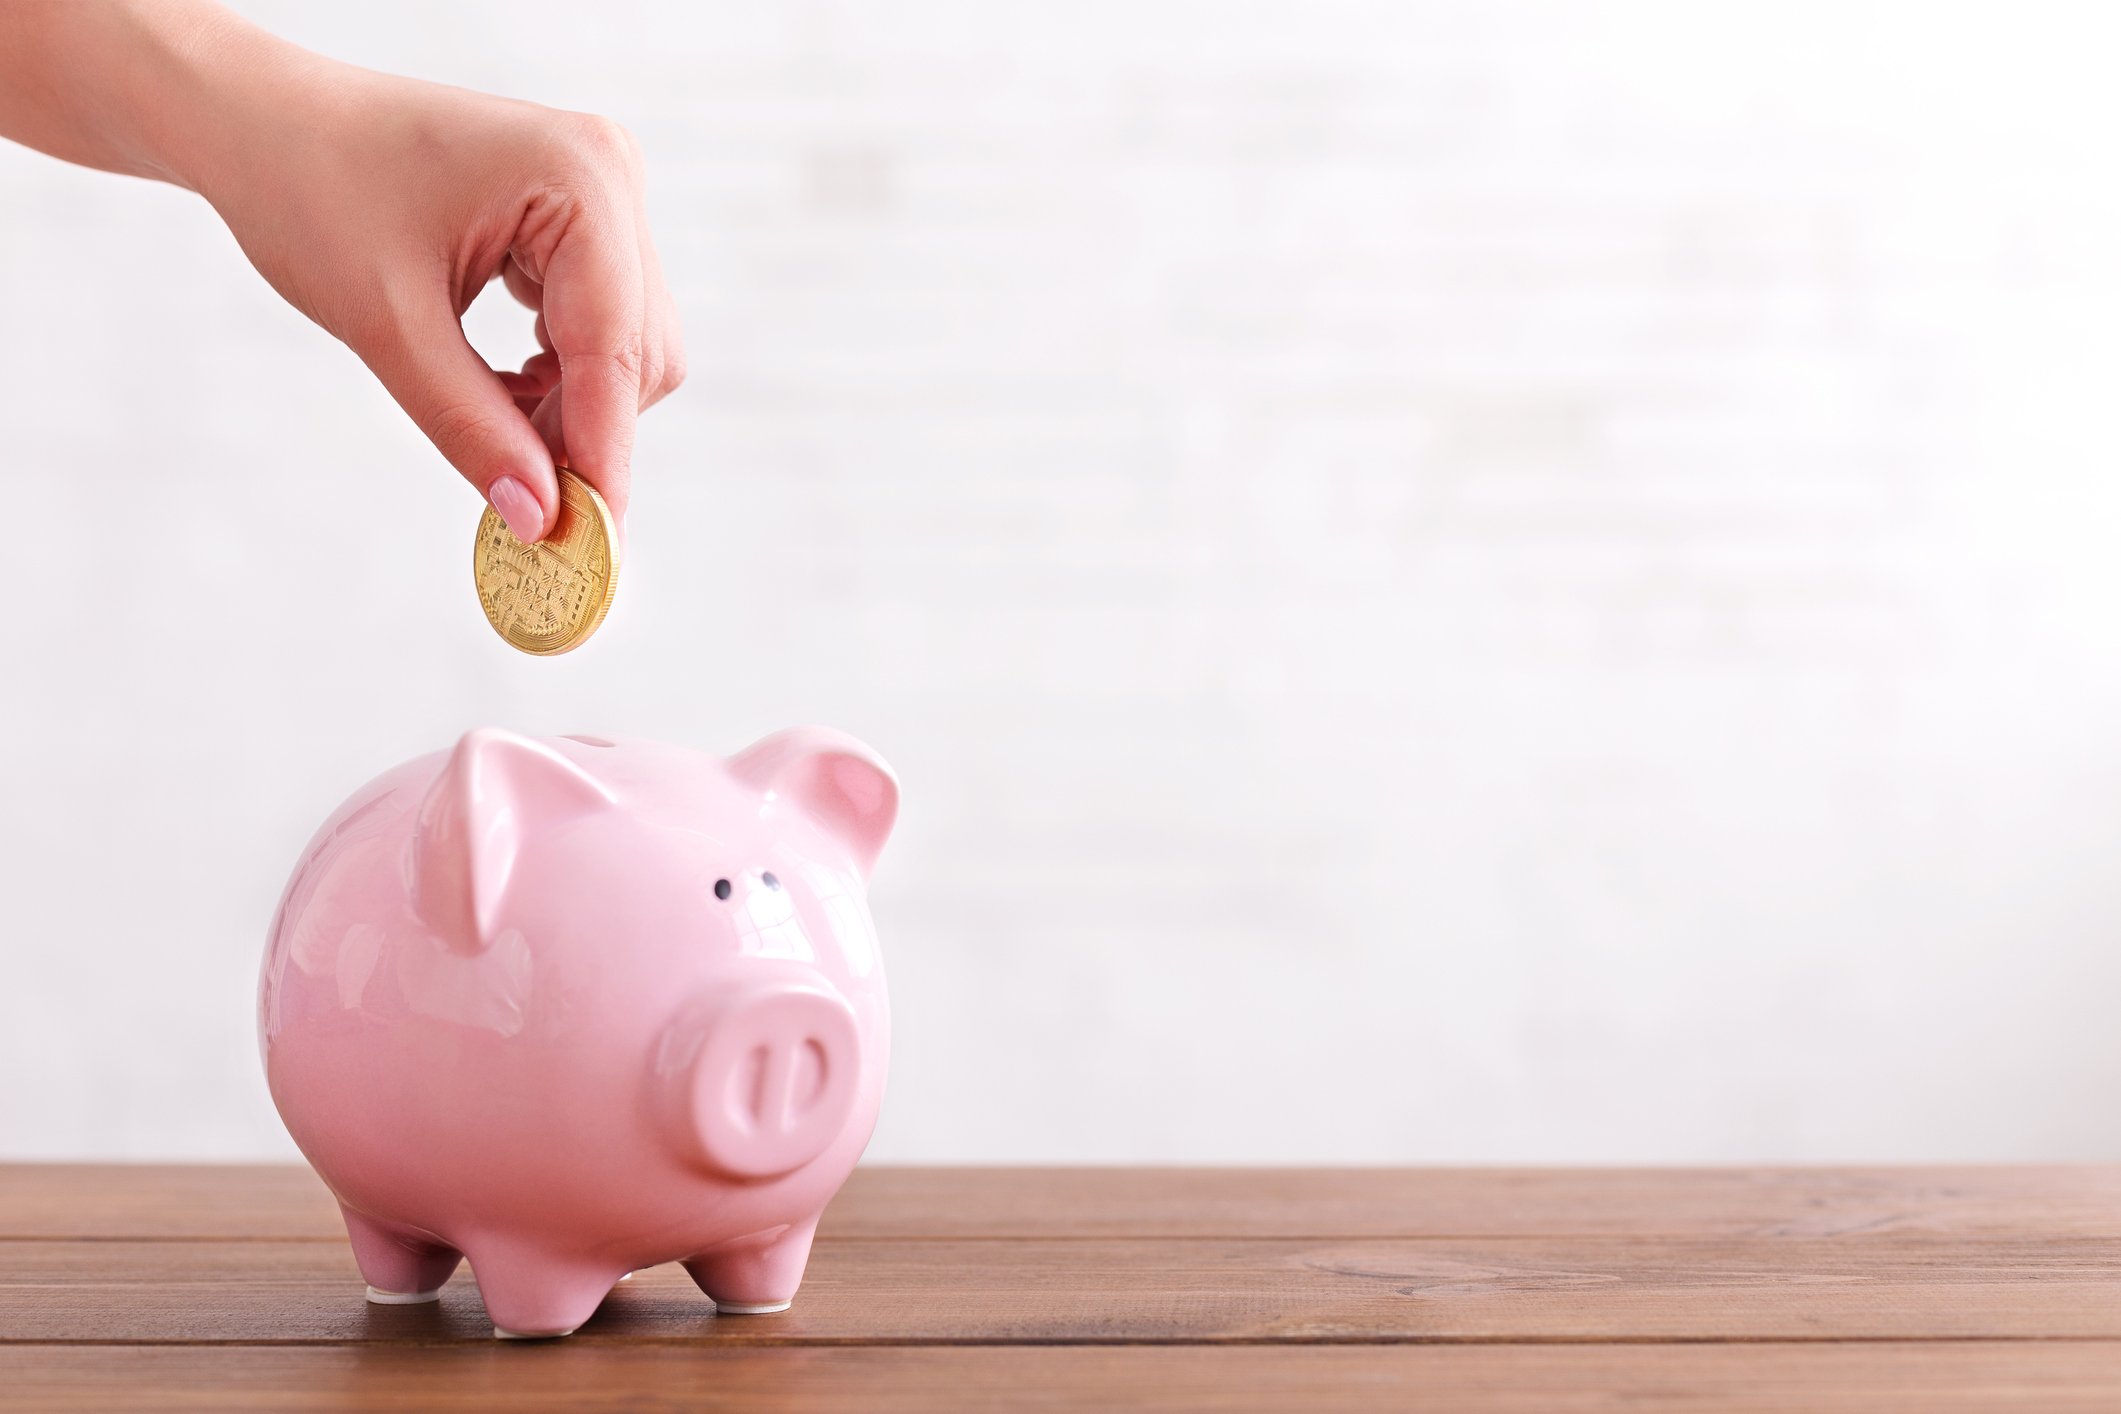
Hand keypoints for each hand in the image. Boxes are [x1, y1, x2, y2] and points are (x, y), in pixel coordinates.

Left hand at [189, 45, 684, 537]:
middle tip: (518, 495)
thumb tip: (539, 520)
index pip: (615, 347)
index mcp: (578, 178)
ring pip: (632, 349)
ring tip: (490, 416)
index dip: (604, 452)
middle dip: (584, 429)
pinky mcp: (587, 218)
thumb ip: (471, 426)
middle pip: (642, 356)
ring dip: (572, 404)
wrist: (262, 122)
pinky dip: (562, 374)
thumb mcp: (387, 325)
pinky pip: (607, 326)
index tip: (592, 544)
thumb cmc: (309, 190)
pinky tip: (504, 382)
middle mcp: (611, 175)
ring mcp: (606, 194)